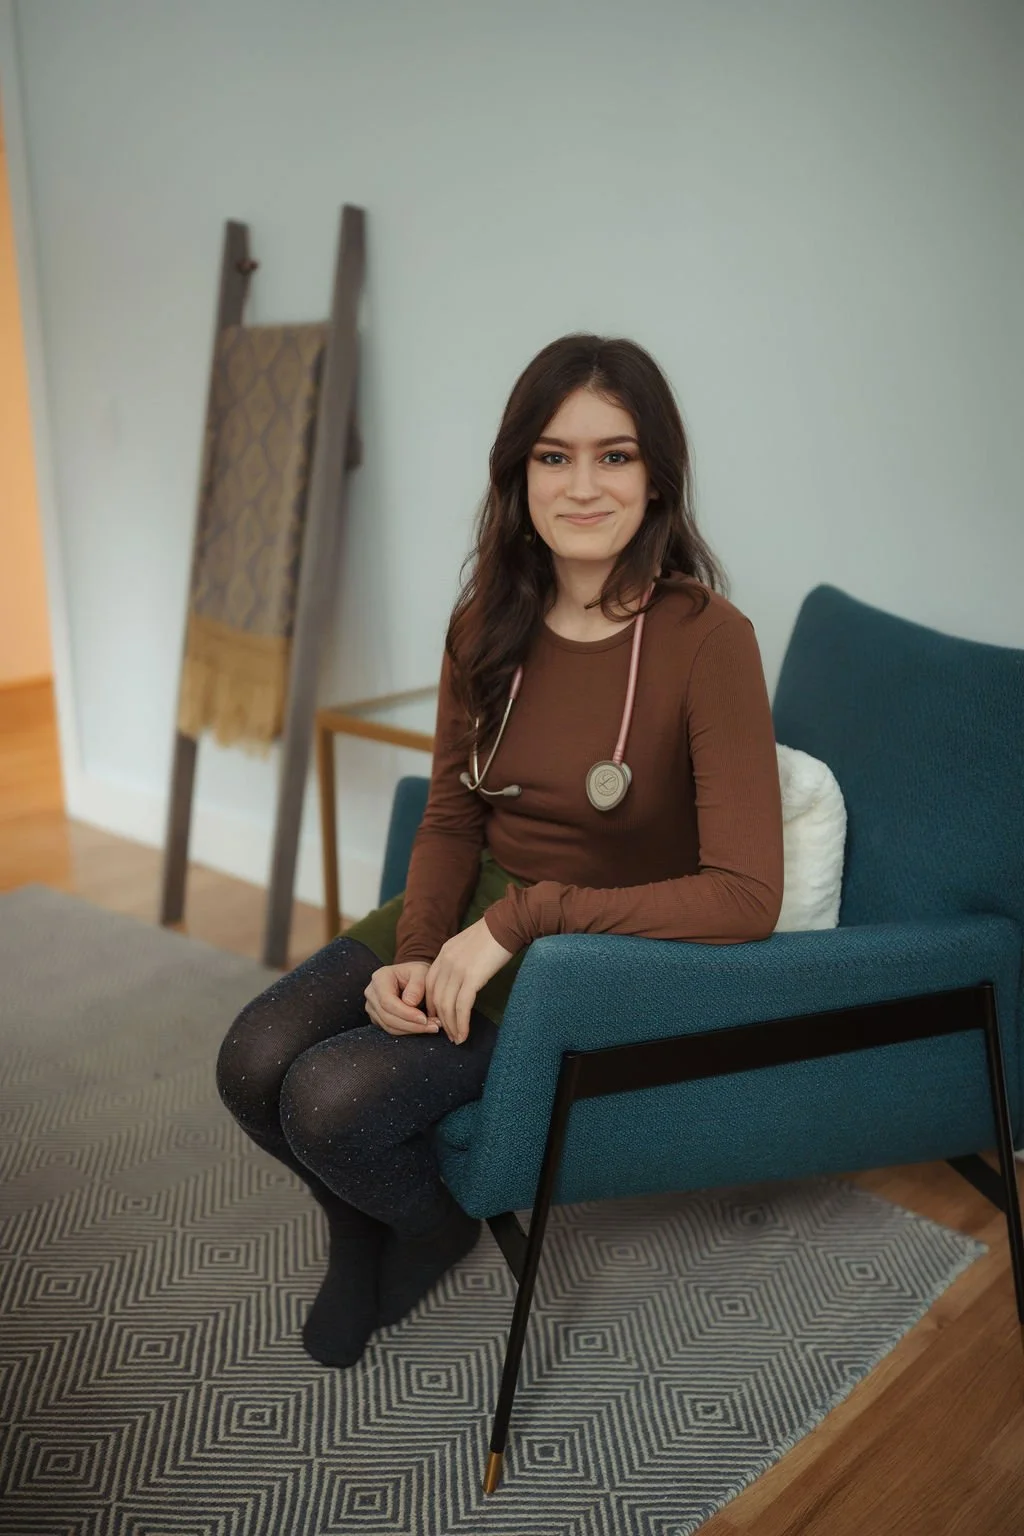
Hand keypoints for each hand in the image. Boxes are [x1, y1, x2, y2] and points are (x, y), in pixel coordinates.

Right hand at [363, 961, 439, 1036]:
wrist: (413, 978)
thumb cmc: (417, 973)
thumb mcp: (421, 972)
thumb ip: (417, 985)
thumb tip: (410, 1003)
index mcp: (380, 978)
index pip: (387, 1001)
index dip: (405, 1013)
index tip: (424, 1018)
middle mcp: (372, 993)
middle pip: (387, 1016)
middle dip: (411, 1024)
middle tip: (434, 1026)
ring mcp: (372, 1006)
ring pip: (389, 1026)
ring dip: (412, 1030)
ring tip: (433, 1026)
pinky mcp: (377, 1017)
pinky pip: (391, 1029)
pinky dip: (408, 1031)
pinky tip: (424, 1027)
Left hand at [425, 917, 513, 1044]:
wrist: (509, 923)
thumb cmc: (496, 934)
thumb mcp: (470, 945)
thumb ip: (461, 960)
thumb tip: (464, 978)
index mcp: (444, 953)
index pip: (431, 985)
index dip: (433, 1005)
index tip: (440, 1018)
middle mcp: (446, 962)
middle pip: (436, 998)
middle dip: (441, 1020)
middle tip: (448, 1035)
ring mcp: (457, 969)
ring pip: (447, 1006)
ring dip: (451, 1026)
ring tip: (457, 1039)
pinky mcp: (472, 977)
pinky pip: (461, 1006)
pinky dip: (461, 1023)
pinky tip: (464, 1034)